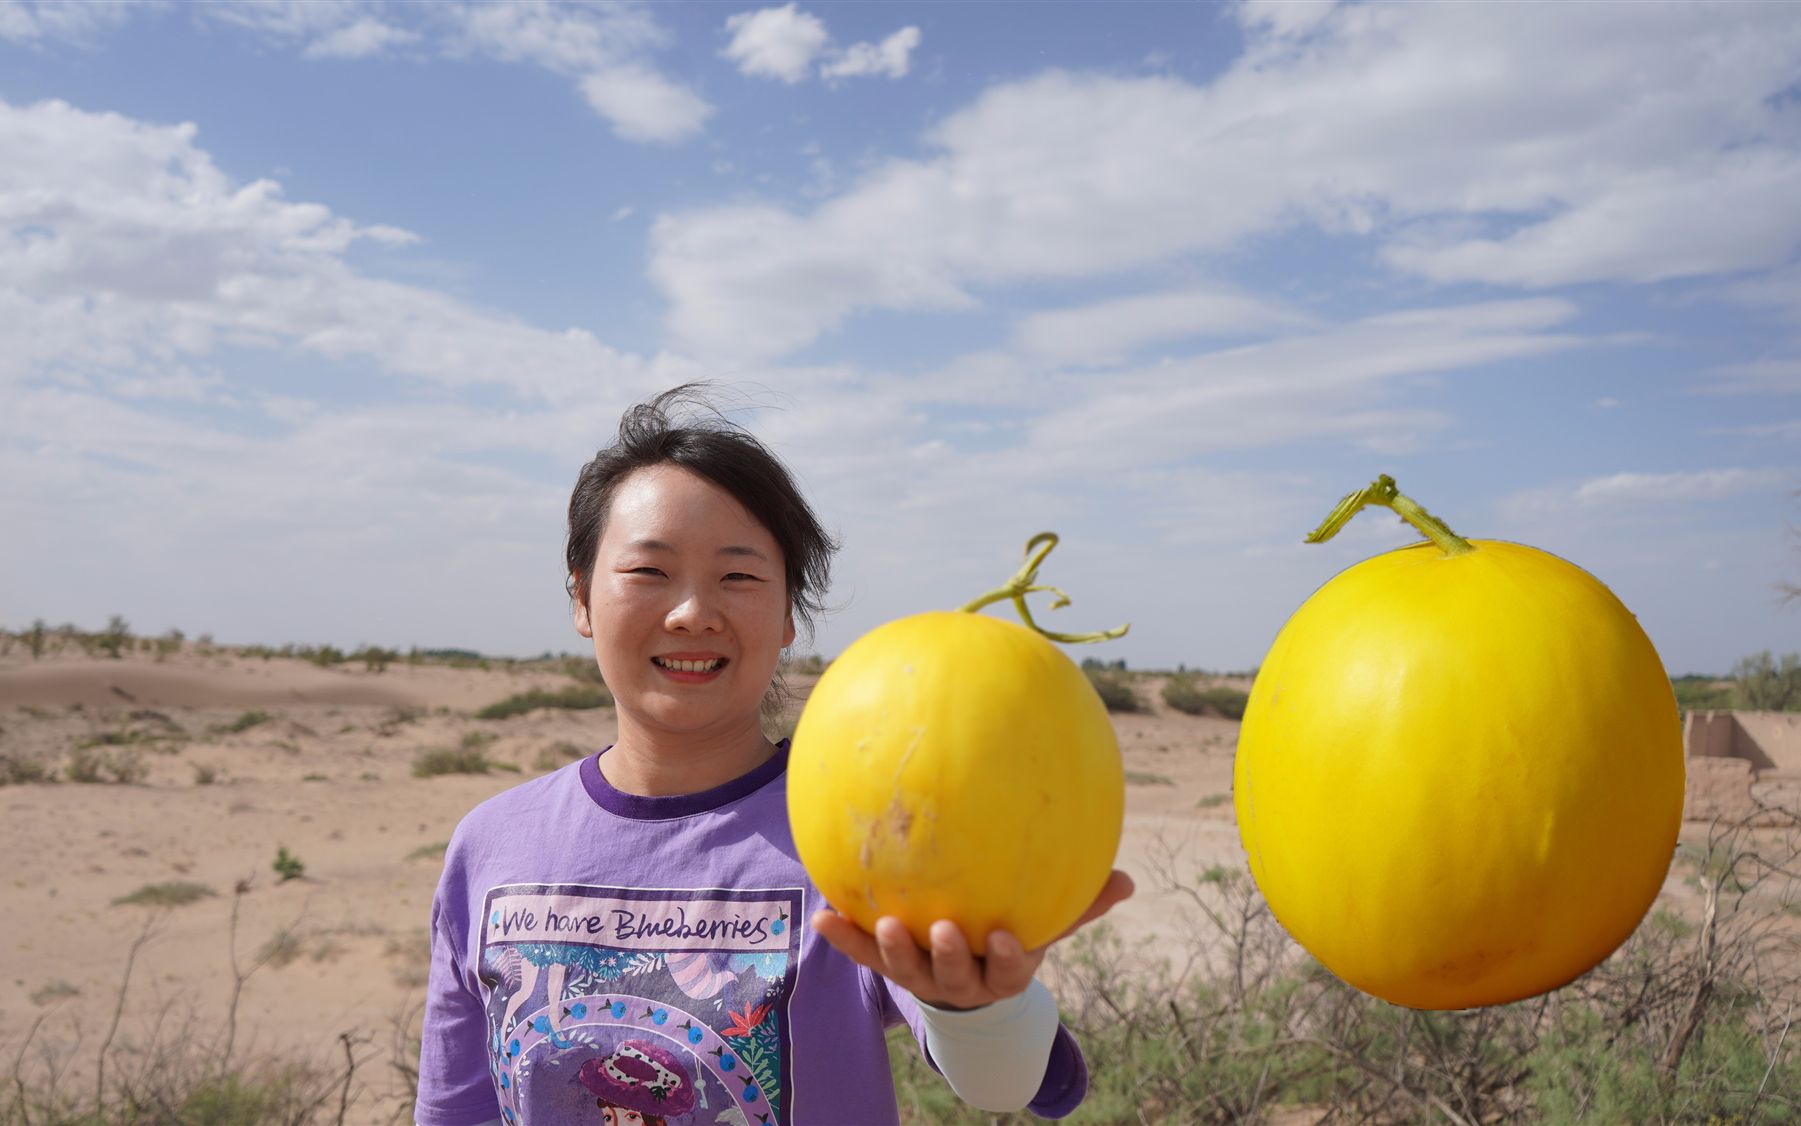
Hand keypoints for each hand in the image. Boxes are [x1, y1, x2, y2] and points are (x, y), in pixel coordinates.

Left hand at [810, 869, 1134, 1009]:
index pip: (1010, 973)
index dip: (1008, 959)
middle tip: (944, 928)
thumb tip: (1127, 881)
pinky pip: (863, 953)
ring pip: (906, 972)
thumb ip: (1081, 902)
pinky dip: (844, 937)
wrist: (969, 963)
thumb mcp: (1048, 919)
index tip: (1007, 937)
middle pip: (954, 977)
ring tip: (885, 924)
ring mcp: (922, 976)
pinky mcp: (888, 964)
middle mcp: (961, 981)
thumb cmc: (1015, 927)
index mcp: (1002, 971)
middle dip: (948, 957)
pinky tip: (822, 914)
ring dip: (893, 950)